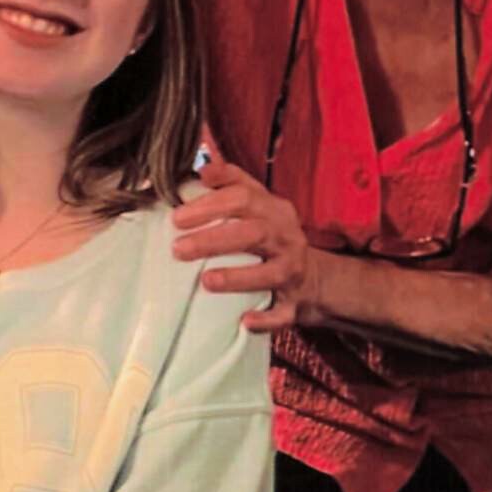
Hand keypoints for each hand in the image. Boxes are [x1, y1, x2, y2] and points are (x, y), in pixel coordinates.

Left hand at [172, 159, 316, 331]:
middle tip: (178, 249)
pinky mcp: (295, 303)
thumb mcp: (258, 203)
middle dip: (214, 240)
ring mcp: (293, 270)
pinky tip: (245, 320)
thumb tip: (203, 170)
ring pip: (271, 273)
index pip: (244, 198)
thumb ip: (232, 182)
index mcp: (274, 210)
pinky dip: (266, 318)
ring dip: (238, 278)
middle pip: (254, 234)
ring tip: (206, 281)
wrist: (313, 276)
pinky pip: (284, 313)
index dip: (211, 205)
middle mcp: (286, 237)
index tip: (178, 217)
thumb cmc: (271, 233)